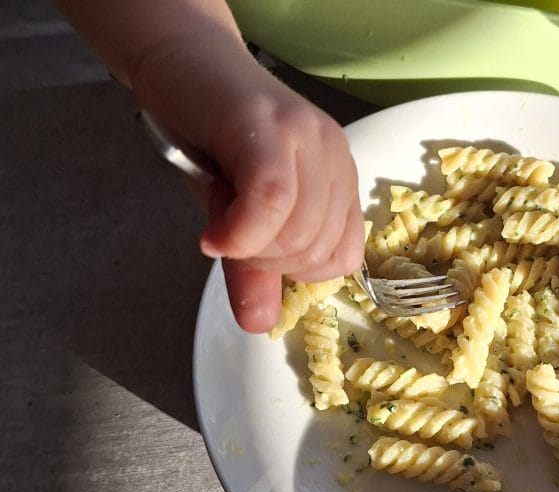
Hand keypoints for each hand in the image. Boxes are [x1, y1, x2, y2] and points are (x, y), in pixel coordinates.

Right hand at [136, 36, 364, 332]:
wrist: (182, 66)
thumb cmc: (212, 141)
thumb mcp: (238, 216)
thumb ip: (254, 270)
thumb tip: (259, 325)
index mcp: (339, 183)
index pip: (343, 257)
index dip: (298, 274)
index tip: (257, 255)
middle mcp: (335, 160)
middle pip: (318, 251)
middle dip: (267, 262)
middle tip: (230, 236)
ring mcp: (310, 140)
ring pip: (298, 232)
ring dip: (250, 248)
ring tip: (220, 223)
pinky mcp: (272, 126)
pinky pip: (272, 201)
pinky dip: (240, 232)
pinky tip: (214, 234)